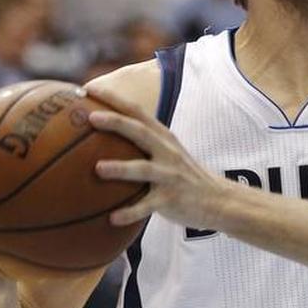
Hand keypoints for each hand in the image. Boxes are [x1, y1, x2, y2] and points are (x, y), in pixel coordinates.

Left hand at [85, 85, 230, 229]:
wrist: (218, 199)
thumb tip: (101, 140)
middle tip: (91, 117)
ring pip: (144, 169)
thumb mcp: (168, 152)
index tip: (89, 89)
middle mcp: (167, 152)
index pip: (137, 112)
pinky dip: (130, 212)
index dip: (114, 99)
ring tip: (98, 169)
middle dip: (117, 123)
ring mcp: (170, 175)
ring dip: (121, 168)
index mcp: (163, 138)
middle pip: (140, 132)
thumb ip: (143, 144)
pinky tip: (112, 218)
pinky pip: (147, 206)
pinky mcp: (171, 199)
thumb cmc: (183, 176)